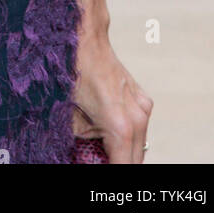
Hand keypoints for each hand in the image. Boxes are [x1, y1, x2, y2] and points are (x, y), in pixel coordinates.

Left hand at [72, 26, 152, 163]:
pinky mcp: (143, 99)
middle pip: (135, 161)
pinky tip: (109, 131)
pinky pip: (139, 128)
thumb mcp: (70, 117)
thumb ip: (84, 144)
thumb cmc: (73, 74)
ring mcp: (143, 108)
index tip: (98, 167)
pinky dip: (127, 136)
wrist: (85, 40)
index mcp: (119, 127)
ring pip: (139, 146)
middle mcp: (137, 119)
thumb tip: (85, 156)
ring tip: (103, 150)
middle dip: (119, 164)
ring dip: (124, 152)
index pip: (123, 168)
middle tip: (99, 161)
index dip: (112, 173)